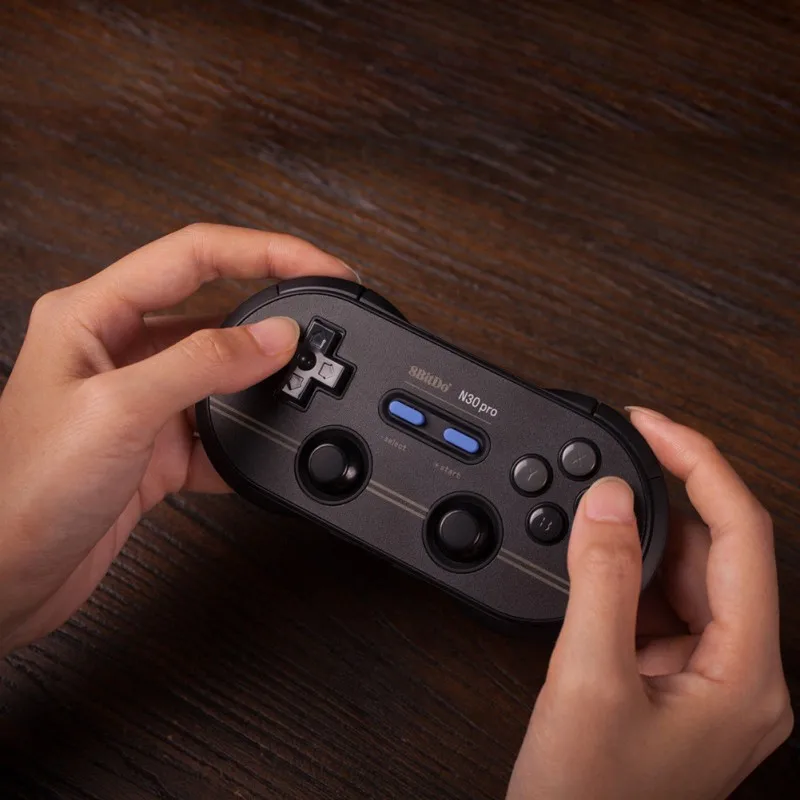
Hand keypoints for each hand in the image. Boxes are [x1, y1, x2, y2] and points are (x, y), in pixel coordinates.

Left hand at [0, 223, 356, 655]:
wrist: (6, 580)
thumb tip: (275, 336)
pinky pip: (219, 431)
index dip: (266, 251)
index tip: (320, 267)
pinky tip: (267, 453)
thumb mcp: (119, 410)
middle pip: (215, 308)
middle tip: (326, 323)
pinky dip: (248, 442)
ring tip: (307, 384)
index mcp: (94, 314)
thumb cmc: (25, 490)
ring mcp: (141, 400)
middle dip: (273, 314)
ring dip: (264, 381)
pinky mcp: (156, 447)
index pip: (196, 255)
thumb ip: (203, 364)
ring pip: (222, 373)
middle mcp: (119, 350)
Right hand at [507, 408, 792, 799]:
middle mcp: (741, 675)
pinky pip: (659, 608)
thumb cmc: (588, 799)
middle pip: (714, 554)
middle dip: (660, 507)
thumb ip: (601, 579)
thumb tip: (608, 499)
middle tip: (608, 474)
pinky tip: (595, 580)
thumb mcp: (588, 679)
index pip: (740, 535)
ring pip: (684, 580)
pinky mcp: (676, 684)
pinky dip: (625, 581)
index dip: (698, 465)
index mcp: (746, 674)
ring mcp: (710, 681)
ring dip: (638, 547)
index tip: (652, 426)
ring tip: (591, 536)